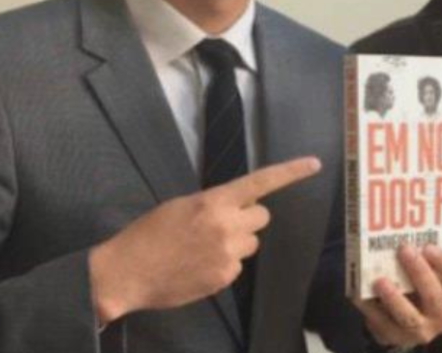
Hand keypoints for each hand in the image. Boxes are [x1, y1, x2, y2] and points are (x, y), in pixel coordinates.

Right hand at [89, 156, 320, 323]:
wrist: (127, 272)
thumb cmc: (149, 233)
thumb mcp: (183, 206)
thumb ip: (215, 204)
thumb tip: (238, 208)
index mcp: (215, 201)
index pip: (261, 182)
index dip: (291, 172)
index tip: (315, 163)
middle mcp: (227, 226)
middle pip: (261, 216)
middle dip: (247, 218)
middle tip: (220, 224)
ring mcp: (228, 254)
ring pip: (252, 243)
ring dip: (237, 242)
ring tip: (205, 247)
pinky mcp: (224, 278)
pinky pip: (237, 266)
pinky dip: (223, 265)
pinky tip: (199, 266)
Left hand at [354, 245, 441, 347]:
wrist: (406, 320)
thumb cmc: (421, 286)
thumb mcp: (432, 274)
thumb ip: (426, 258)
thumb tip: (408, 227)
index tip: (429, 246)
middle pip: (434, 298)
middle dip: (419, 273)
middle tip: (403, 250)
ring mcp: (421, 331)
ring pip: (409, 318)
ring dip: (394, 298)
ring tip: (379, 280)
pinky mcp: (397, 337)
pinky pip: (383, 325)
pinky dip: (371, 309)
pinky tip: (360, 294)